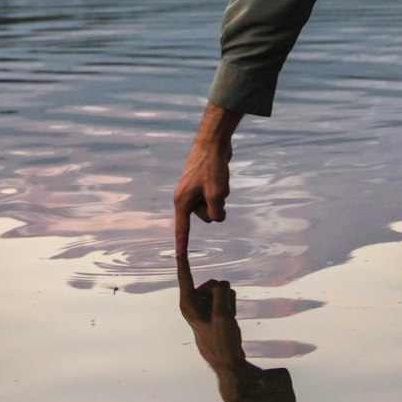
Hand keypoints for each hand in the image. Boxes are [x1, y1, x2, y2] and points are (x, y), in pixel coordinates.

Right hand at [173, 104, 241, 254]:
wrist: (213, 141)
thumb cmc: (211, 167)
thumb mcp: (216, 194)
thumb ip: (216, 212)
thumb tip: (218, 217)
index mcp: (183, 201)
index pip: (182, 229)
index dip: (182, 246)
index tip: (179, 260)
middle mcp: (185, 197)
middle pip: (206, 216)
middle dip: (216, 207)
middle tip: (217, 187)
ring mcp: (194, 190)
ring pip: (213, 205)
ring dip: (221, 196)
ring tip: (219, 179)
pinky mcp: (203, 183)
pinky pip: (216, 195)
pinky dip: (222, 188)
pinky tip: (221, 174)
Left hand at [176, 253, 248, 392]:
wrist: (228, 362)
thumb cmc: (221, 342)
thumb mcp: (222, 316)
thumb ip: (221, 295)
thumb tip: (222, 283)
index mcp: (188, 305)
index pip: (185, 277)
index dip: (184, 261)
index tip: (179, 247)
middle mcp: (193, 304)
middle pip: (210, 284)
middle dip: (221, 293)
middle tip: (224, 314)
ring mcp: (204, 308)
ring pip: (220, 290)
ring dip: (228, 301)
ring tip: (227, 320)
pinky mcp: (213, 311)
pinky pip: (226, 298)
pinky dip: (231, 305)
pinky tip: (230, 320)